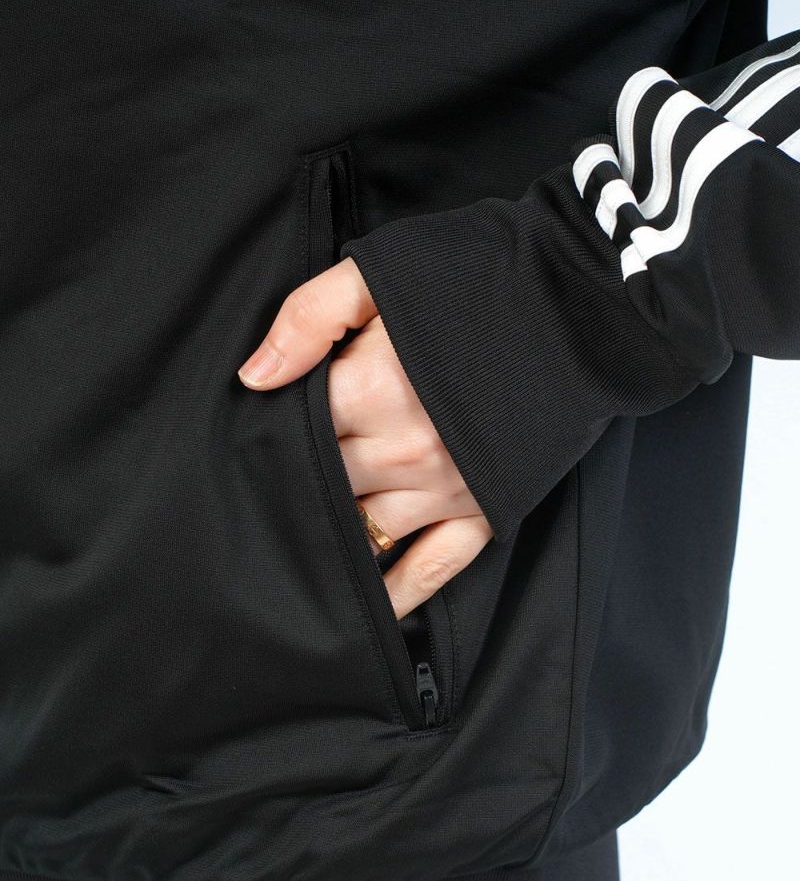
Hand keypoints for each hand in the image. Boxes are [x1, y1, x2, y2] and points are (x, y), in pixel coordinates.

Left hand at [237, 256, 492, 618]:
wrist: (578, 302)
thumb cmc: (480, 275)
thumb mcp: (381, 272)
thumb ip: (308, 319)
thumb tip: (252, 379)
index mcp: (372, 391)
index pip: (293, 434)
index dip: (268, 436)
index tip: (247, 443)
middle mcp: (405, 450)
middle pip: (323, 486)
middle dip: (293, 486)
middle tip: (263, 493)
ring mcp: (447, 487)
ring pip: (366, 532)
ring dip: (332, 538)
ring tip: (295, 548)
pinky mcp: (486, 507)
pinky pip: (434, 565)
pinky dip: (400, 591)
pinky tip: (368, 608)